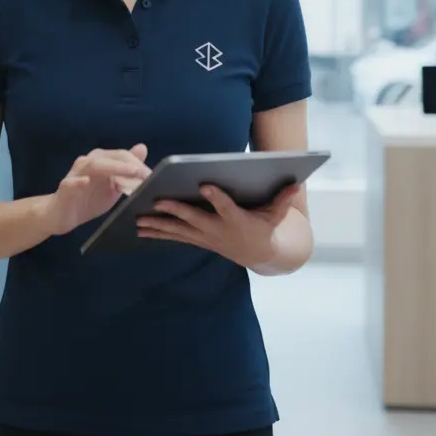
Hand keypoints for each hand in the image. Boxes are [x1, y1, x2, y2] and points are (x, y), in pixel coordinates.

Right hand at [46, 145, 150, 236]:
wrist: (61, 215)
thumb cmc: (88, 199)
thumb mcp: (112, 185)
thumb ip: (127, 170)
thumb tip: (142, 148)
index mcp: (101, 161)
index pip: (122, 156)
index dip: (139, 164)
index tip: (154, 176)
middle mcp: (88, 162)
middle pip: (111, 157)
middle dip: (130, 165)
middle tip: (147, 175)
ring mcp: (75, 174)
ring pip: (93, 165)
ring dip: (112, 168)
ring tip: (130, 172)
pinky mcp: (65, 188)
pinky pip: (70, 183)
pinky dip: (78, 181)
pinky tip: (85, 181)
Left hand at [136, 183, 299, 269]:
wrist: (258, 253)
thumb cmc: (265, 226)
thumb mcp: (276, 214)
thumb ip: (283, 198)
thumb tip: (296, 181)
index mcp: (237, 220)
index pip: (226, 207)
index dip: (217, 198)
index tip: (205, 185)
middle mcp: (218, 230)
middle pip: (194, 219)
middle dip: (176, 210)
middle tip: (158, 200)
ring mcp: (205, 237)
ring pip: (179, 230)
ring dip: (158, 225)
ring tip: (139, 219)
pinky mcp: (197, 239)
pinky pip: (175, 236)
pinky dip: (158, 232)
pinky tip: (140, 228)